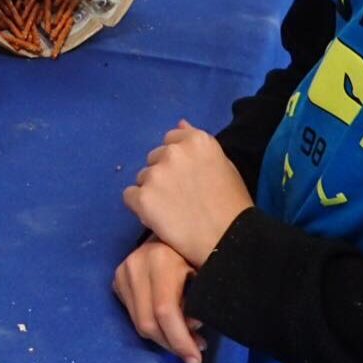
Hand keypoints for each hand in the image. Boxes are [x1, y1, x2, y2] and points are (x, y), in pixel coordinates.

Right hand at [113, 239, 205, 362]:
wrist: (173, 229)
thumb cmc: (195, 252)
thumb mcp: (203, 272)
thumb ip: (198, 299)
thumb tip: (193, 327)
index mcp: (159, 259)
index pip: (165, 311)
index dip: (180, 340)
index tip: (196, 359)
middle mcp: (135, 265)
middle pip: (148, 322)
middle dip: (172, 345)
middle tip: (193, 355)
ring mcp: (123, 272)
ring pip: (139, 323)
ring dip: (163, 339)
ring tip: (185, 341)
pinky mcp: (117, 279)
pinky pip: (134, 315)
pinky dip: (152, 327)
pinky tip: (169, 325)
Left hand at [122, 121, 251, 266]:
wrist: (229, 240)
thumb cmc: (233, 205)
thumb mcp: (225, 165)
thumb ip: (198, 144)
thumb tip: (180, 122)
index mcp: (196, 141)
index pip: (172, 139)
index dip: (178, 161)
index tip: (187, 178)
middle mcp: (173, 152)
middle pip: (155, 158)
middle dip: (163, 174)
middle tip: (180, 197)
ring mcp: (155, 174)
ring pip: (142, 177)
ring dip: (152, 191)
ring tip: (171, 211)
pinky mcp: (142, 198)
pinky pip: (129, 196)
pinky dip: (139, 207)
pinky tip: (157, 218)